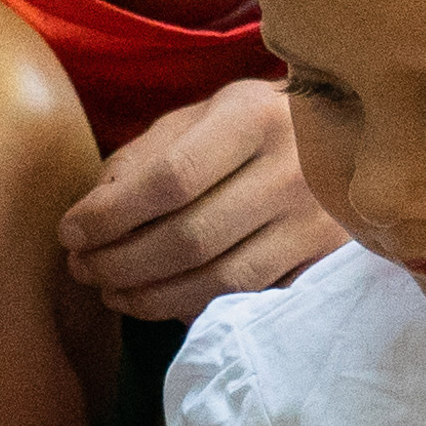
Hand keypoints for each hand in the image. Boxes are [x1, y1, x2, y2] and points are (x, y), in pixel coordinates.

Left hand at [57, 77, 340, 321]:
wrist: (353, 139)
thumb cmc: (254, 127)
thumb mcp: (200, 117)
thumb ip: (143, 157)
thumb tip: (90, 214)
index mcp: (252, 116)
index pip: (170, 179)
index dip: (111, 216)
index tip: (71, 233)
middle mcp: (292, 169)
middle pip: (190, 238)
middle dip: (122, 264)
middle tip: (85, 271)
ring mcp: (316, 222)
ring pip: (220, 281)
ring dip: (151, 297)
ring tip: (113, 293)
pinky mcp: (327, 264)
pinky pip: (249, 301)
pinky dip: (195, 309)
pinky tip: (162, 303)